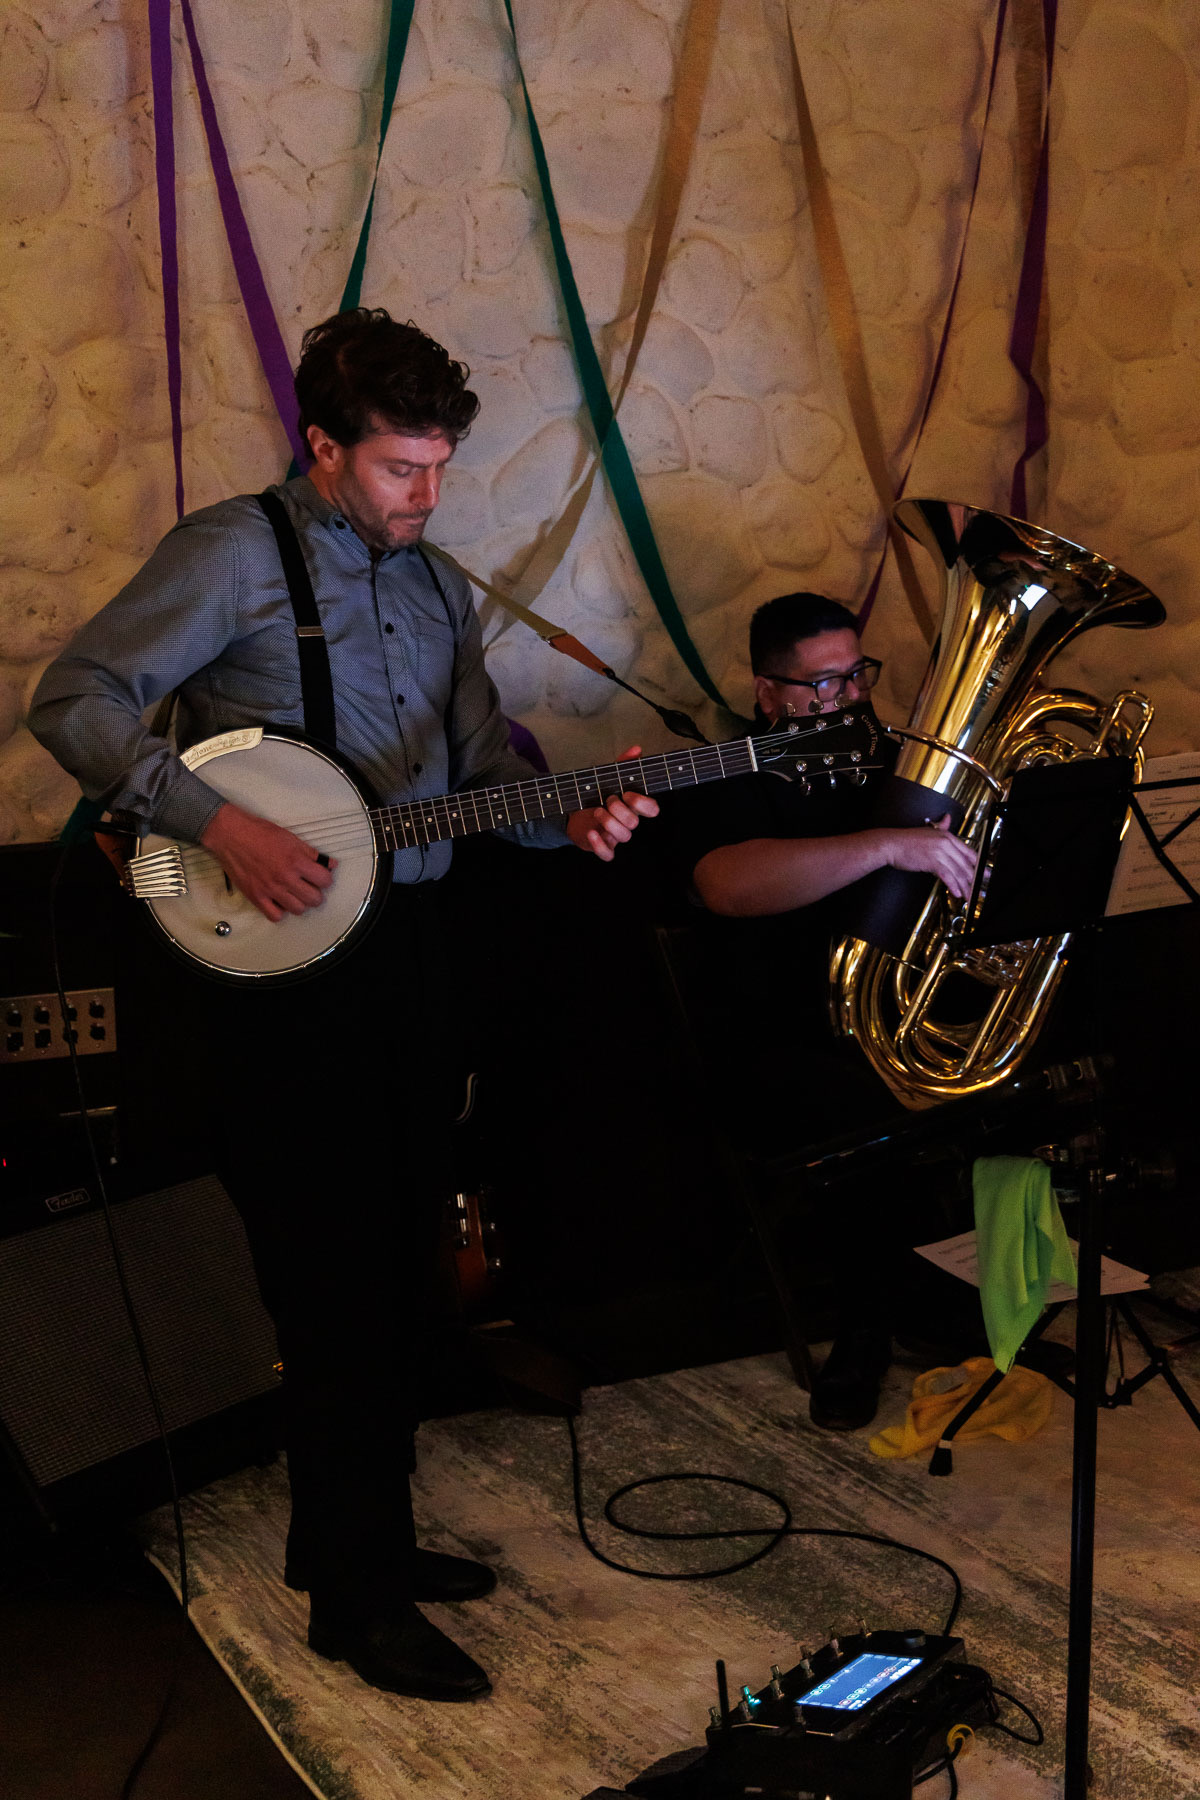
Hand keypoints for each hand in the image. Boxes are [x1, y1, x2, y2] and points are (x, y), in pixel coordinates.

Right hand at [200, 802, 336, 921]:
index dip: (326, 879)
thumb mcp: (290, 837)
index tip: (320, 877)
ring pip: (298, 910)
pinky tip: (278, 901)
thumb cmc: (260, 833)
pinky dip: (280, 912)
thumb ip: (311, 853)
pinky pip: (275, 916)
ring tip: (294, 895)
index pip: (325, 880)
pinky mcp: (256, 896)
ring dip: (300, 903)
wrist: (231, 835)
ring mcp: (270, 889)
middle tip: (309, 887)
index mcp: (296, 861)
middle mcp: (285, 877)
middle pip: (314, 899)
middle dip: (316, 894)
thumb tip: (331, 864)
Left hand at [565, 745, 659, 861]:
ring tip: (596, 811)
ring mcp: (615, 836)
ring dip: (609, 822)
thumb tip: (637, 749)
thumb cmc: (597, 796)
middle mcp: (627, 822)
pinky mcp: (602, 846)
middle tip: (607, 799)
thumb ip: (623, 764)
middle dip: (619, 810)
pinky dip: (599, 845)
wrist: (576, 814)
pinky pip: (608, 854)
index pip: (652, 809)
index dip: (643, 803)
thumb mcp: (608, 777)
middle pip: (634, 823)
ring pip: (624, 837)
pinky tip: (591, 833)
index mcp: (633, 806)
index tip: (627, 793)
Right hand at [881, 814, 977, 900]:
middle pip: (965, 864)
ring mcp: (940, 852)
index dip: (978, 864)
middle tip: (979, 887)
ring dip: (965, 886)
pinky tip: (957, 893)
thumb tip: (947, 818)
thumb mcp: (928, 830)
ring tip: (968, 895)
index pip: (968, 852)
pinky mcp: (932, 862)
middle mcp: (946, 843)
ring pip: (958, 872)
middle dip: (974, 878)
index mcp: (947, 836)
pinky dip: (953, 886)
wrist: (891, 844)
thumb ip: (941, 825)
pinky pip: (947, 876)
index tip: (983, 873)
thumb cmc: (907, 840)